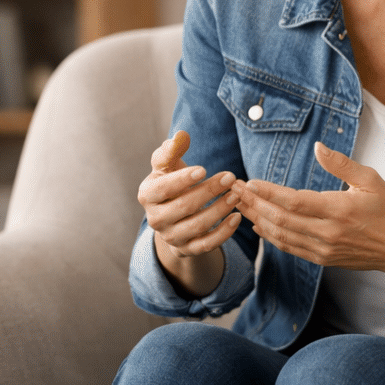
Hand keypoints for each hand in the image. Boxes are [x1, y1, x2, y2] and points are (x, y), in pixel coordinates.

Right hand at [137, 130, 242, 259]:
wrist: (173, 214)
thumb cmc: (171, 182)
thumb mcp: (167, 165)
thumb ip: (172, 150)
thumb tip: (181, 135)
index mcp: (147, 195)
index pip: (163, 188)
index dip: (182, 180)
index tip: (204, 169)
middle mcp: (155, 219)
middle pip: (183, 206)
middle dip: (209, 191)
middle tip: (231, 177)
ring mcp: (170, 237)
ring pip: (197, 226)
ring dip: (219, 210)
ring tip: (236, 195)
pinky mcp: (186, 250)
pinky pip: (207, 245)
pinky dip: (224, 232)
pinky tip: (237, 217)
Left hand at [234, 142, 384, 271]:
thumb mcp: (370, 180)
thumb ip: (341, 164)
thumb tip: (317, 147)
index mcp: (339, 210)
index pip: (294, 202)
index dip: (268, 193)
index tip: (250, 182)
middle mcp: (328, 232)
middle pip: (280, 219)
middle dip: (253, 204)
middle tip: (234, 190)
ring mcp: (324, 249)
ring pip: (281, 236)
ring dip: (257, 219)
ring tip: (239, 204)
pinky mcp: (322, 259)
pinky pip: (289, 248)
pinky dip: (270, 236)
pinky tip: (258, 224)